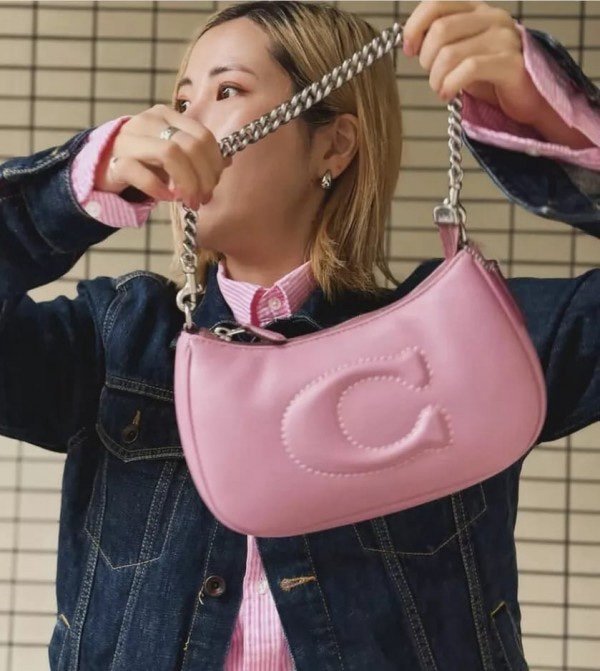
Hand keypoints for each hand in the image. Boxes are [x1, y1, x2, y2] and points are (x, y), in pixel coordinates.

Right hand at [95, 103, 231, 209]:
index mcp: (167, 116)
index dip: (215, 164)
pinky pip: (140, 172)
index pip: (202, 135)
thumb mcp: (175, 158)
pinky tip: (166, 198)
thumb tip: (227, 162)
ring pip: (170, 153)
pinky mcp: (115, 160)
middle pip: (190, 146)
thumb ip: (198, 157)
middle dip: (204, 177)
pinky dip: (158, 188)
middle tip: (203, 198)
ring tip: (189, 201)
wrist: (103, 167)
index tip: (213, 185)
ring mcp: (129, 139)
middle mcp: (148, 121)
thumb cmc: (145, 163)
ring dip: (186, 182)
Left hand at [402, 0, 543, 125]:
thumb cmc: (490, 77)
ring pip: (450, 53)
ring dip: (436, 78)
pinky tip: (448, 94)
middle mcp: (492, 18)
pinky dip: (450, 85)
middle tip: (433, 76)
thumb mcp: (461, 53)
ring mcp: (503, 38)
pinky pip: (468, 69)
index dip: (414, 27)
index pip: (436, 3)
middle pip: (439, 30)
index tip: (409, 50)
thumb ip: (441, 42)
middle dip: (426, 59)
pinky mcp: (510, 62)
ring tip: (441, 89)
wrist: (527, 98)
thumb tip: (412, 41)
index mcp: (477, 10)